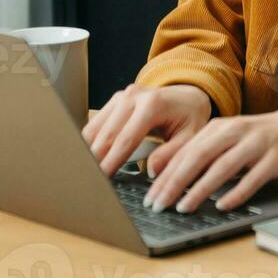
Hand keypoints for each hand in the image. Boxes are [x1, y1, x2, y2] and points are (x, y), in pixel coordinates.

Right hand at [81, 84, 211, 176]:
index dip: (111, 161)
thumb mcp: (190, 137)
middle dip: (94, 159)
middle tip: (88, 181)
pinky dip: (92, 142)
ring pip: (95, 128)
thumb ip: (171, 153)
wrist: (188, 95)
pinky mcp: (115, 100)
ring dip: (89, 151)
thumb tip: (151, 171)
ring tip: (87, 173)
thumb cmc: (190, 118)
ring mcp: (122, 96)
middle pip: (106, 134)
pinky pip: (96, 124)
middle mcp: (133, 97)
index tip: (100, 179)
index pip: (125, 139)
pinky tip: (92, 159)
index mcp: (153, 105)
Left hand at [142, 97, 277, 213]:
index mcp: (219, 128)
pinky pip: (253, 178)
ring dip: (200, 190)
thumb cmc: (262, 137)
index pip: (184, 152)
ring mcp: (256, 144)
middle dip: (174, 183)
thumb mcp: (230, 140)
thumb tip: (173, 179)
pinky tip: (224, 205)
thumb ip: (206, 155)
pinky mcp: (275, 157)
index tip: (149, 196)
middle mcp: (235, 132)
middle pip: (198, 158)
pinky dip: (237, 192)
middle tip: (158, 205)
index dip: (165, 175)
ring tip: (183, 208)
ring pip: (222, 167)